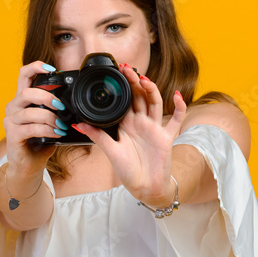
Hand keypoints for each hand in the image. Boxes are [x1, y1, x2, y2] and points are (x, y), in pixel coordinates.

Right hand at [2, 61, 65, 179]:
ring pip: (30, 112)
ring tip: (61, 126)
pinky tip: (56, 133)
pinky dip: (47, 130)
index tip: (52, 69)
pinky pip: (31, 128)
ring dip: (50, 118)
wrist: (29, 166)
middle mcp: (13, 107)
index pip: (24, 74)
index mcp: (22, 99)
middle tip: (62, 108)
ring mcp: (10, 121)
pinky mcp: (12, 135)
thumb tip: (74, 102)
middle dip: (48, 97)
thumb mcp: (50, 121)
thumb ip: (56, 109)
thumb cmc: (40, 142)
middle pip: (28, 92)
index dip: (36, 67)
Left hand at [72, 64, 187, 204]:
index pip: (125, 99)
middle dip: (134, 82)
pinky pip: (176, 119)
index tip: (116, 73)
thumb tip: (78, 125)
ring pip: (155, 103)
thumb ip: (97, 136)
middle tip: (126, 68)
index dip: (122, 86)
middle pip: (139, 96)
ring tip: (143, 79)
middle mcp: (141, 123)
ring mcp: (154, 128)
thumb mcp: (110, 151)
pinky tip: (176, 95)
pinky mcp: (166, 137)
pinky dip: (179, 107)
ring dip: (151, 89)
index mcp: (126, 124)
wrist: (144, 188)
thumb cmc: (127, 170)